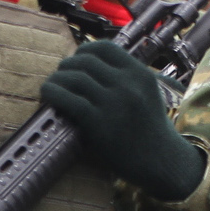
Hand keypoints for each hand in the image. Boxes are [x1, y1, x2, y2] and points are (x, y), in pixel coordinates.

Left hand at [41, 42, 206, 200]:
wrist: (161, 162)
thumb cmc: (151, 129)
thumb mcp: (149, 94)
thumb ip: (129, 78)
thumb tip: (94, 63)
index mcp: (141, 75)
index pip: (105, 48)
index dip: (85, 50)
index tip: (77, 59)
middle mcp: (128, 85)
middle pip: (85, 61)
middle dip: (68, 66)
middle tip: (61, 76)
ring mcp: (113, 103)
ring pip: (74, 77)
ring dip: (57, 79)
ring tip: (52, 86)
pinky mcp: (98, 122)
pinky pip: (68, 99)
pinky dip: (52, 92)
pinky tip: (47, 95)